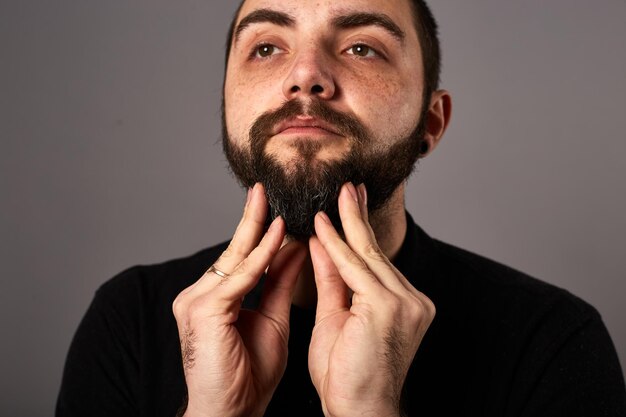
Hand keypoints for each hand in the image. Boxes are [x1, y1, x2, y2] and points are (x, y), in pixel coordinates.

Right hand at [172, 183, 306, 416]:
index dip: (258, 232)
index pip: (240, 256)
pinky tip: (277, 236)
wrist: (231, 413)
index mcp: (213, 296)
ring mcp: (195, 300)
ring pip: (235, 259)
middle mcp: (198, 293)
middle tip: (265, 190)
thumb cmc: (248, 374)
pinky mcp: (202, 310)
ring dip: (260, 232)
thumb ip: (280, 282)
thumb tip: (297, 248)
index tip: (277, 209)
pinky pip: (238, 278)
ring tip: (276, 205)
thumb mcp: (272, 319)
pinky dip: (260, 258)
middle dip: (253, 219)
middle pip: (234, 250)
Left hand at [308, 183, 435, 416]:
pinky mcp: (389, 307)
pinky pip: (354, 269)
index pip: (376, 261)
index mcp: (406, 304)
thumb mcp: (336, 317)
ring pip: (367, 255)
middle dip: (358, 216)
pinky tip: (321, 225)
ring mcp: (406, 302)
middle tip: (348, 187)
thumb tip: (322, 243)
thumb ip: (332, 280)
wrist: (358, 412)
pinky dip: (335, 246)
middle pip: (375, 251)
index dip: (360, 232)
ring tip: (338, 193)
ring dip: (347, 223)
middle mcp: (413, 299)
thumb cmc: (346, 375)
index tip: (349, 205)